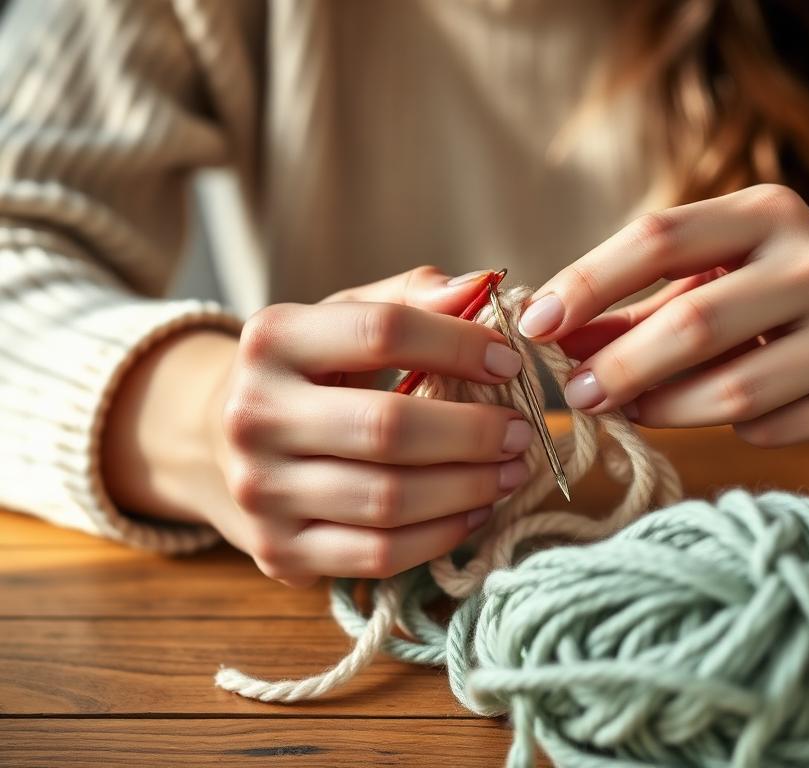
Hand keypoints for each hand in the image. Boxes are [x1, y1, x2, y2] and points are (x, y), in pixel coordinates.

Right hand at [104, 267, 532, 586]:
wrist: (221, 440)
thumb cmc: (309, 371)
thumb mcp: (344, 318)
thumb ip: (411, 298)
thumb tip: (482, 287)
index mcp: (272, 339)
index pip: (383, 332)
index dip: (460, 345)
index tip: (509, 362)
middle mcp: (253, 414)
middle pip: (388, 427)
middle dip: (473, 432)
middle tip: (520, 432)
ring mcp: (260, 490)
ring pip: (388, 500)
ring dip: (468, 488)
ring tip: (509, 472)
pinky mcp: (278, 551)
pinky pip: (378, 554)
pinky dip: (440, 536)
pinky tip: (472, 512)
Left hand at [518, 184, 808, 446]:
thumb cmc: (778, 291)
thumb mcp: (715, 275)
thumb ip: (636, 306)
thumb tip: (554, 339)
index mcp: (767, 212)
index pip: (659, 237)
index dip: (587, 282)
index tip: (534, 323)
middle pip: (691, 323)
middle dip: (618, 367)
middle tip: (575, 394)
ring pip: (729, 392)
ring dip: (660, 409)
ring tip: (627, 409)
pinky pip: (767, 430)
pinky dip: (727, 431)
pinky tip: (717, 415)